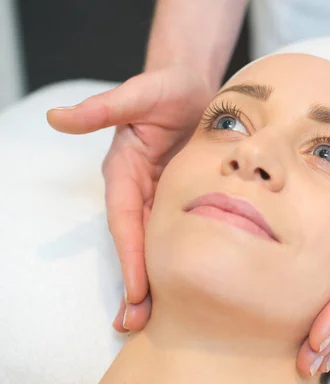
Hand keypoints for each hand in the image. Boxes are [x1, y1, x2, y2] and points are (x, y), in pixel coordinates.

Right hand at [47, 66, 213, 331]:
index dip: (131, 255)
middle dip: (138, 283)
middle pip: (138, 243)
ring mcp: (162, 196)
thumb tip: (56, 117)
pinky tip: (185, 284)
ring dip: (156, 280)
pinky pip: (179, 232)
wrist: (193, 86)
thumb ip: (103, 109)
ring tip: (155, 319)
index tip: (137, 290)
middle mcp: (140, 190)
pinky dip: (179, 259)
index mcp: (126, 173)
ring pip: (158, 244)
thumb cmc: (166, 87)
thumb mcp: (138, 94)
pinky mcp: (183, 197)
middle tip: (136, 322)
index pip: (126, 221)